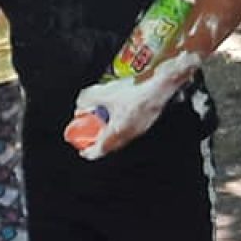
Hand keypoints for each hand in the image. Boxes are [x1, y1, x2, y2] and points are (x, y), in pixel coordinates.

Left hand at [69, 52, 199, 158]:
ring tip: (101, 126)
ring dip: (109, 135)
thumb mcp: (105, 93)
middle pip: (110, 146)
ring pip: (120, 138)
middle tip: (90, 138)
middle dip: (98, 143)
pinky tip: (117, 116)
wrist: (160, 88)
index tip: (83, 151)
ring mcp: (139, 130)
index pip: (101, 149)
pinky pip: (129, 130)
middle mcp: (129, 134)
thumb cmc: (136, 92)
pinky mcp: (146, 123)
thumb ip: (88, 99)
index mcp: (118, 131)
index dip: (90, 152)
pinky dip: (119, 127)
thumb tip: (81, 104)